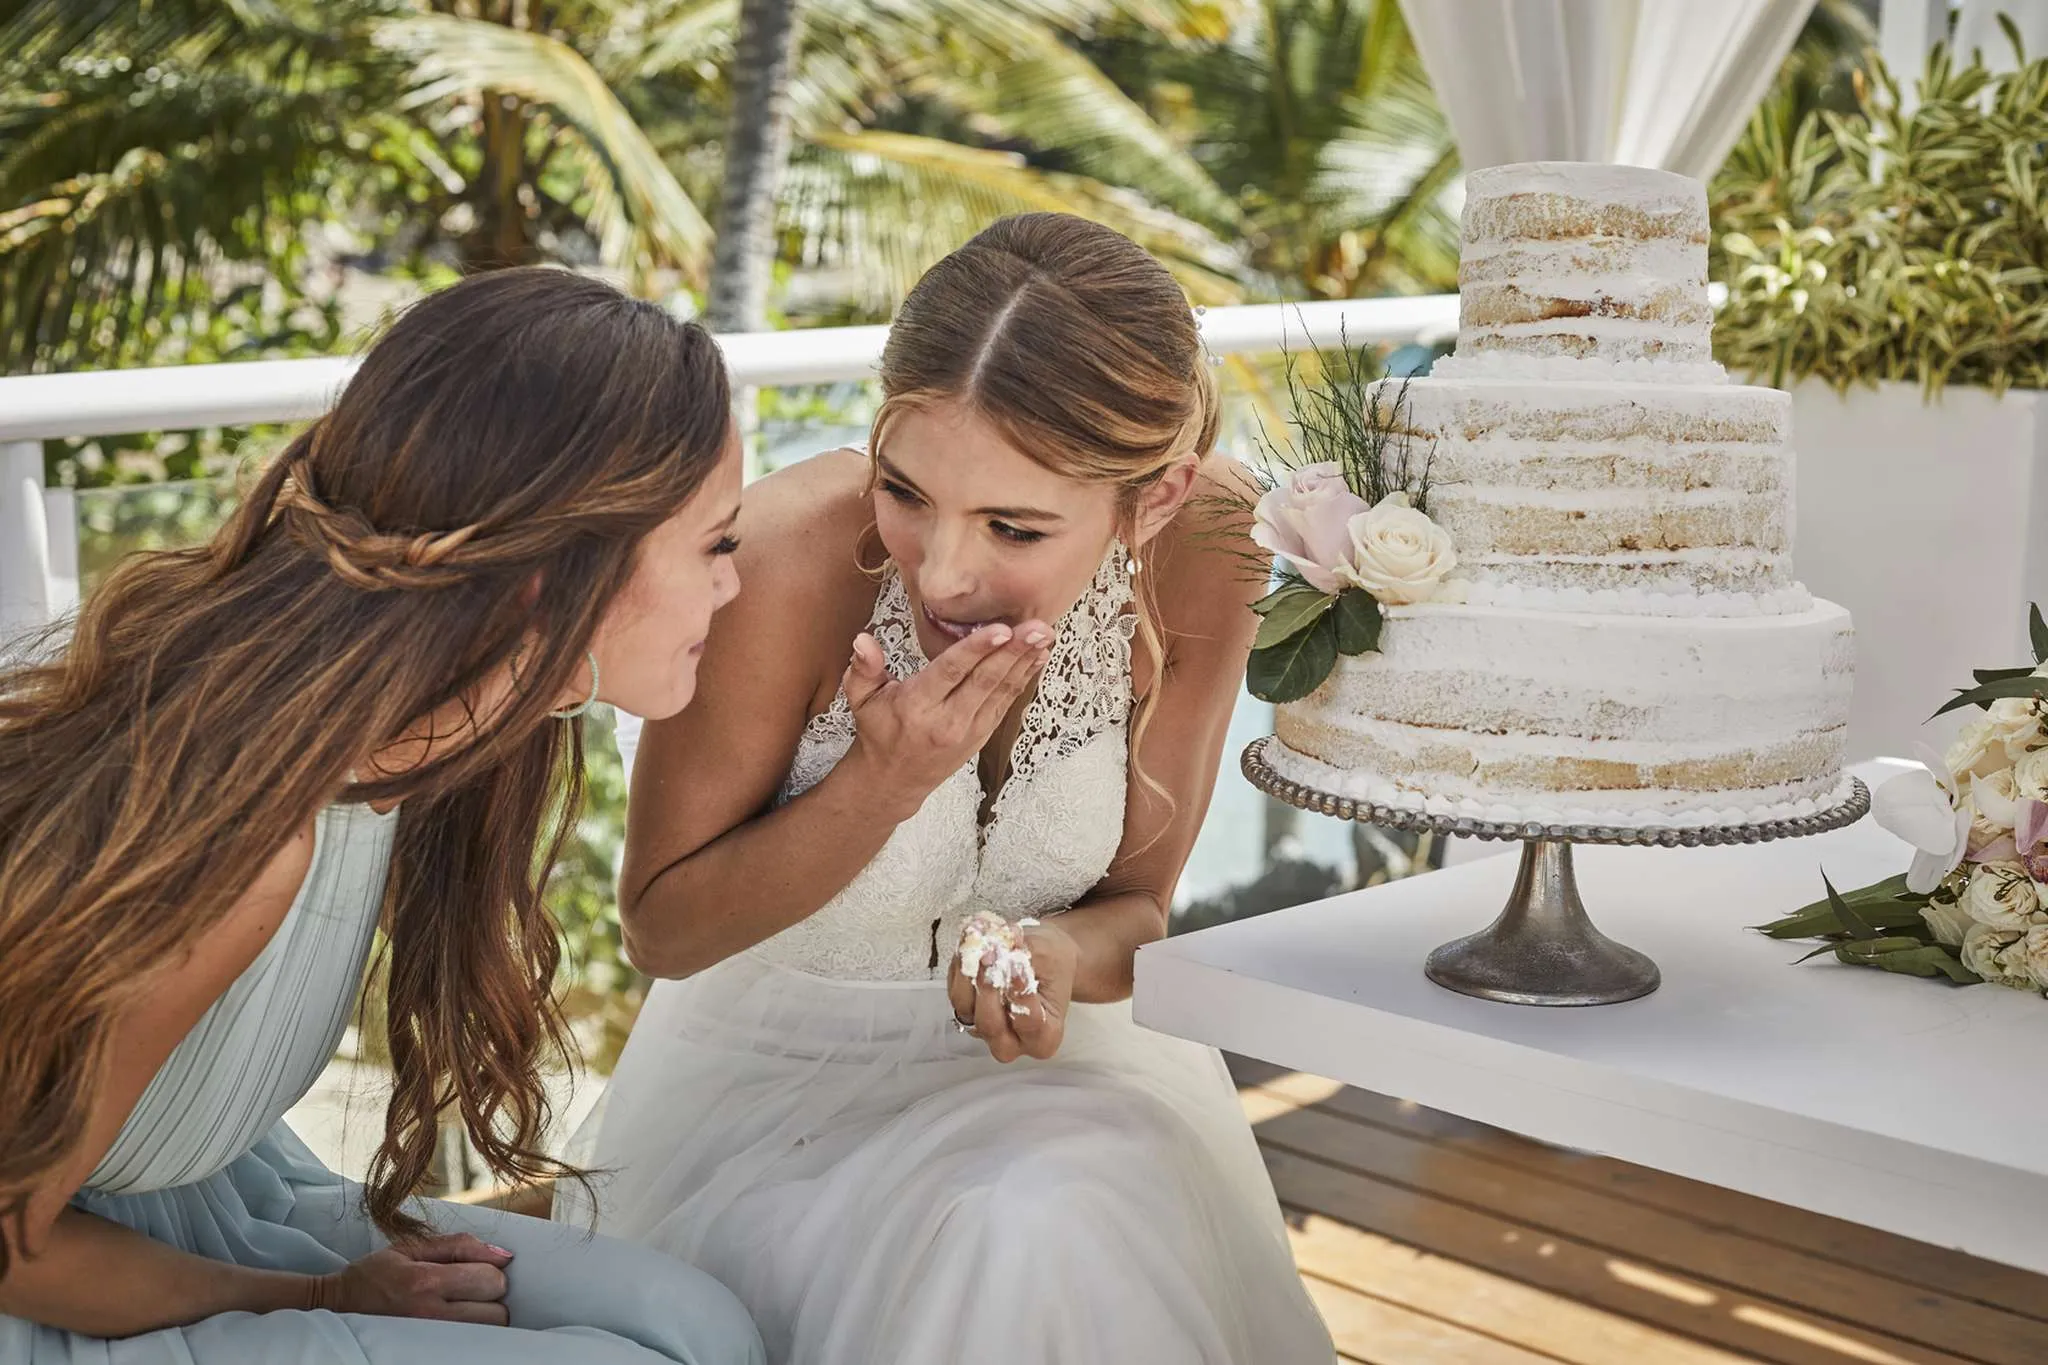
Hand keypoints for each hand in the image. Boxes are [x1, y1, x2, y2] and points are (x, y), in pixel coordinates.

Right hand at [310, 1233, 513, 1324]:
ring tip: (461, 1305)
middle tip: (468, 1289)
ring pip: (489, 1332)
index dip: (490, 1270)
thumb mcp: (410, 1247)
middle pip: (497, 1311)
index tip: (474, 1268)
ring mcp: (431, 1339)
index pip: (491, 1279)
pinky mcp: (429, 1352)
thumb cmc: (374, 1274)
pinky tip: (456, 1320)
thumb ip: (459, 1245)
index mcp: (426, 1282)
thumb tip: (503, 1255)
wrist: (337, 1307)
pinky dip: (473, 1331)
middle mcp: (431, 1315)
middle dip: (490, 1295)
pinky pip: (472, 1344)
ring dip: (484, 1315)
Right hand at [840, 619, 1051, 819]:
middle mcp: (947, 720)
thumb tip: (862, 640)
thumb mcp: (860, 700)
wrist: (895, 780)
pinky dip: (1024, 678)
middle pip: (985, 680)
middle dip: (1014, 652)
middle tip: (1038, 626)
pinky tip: (1038, 656)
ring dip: (1026, 661)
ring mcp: (969, 729)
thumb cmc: (878, 731)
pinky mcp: (983, 733)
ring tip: (1046, 635)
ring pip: (1002, 691)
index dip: (977, 650)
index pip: (950, 673)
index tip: (1001, 630)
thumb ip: (863, 668)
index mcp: (916, 707)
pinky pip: (1006, 701)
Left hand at [947, 919, 1077, 1062]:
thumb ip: (1027, 952)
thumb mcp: (1050, 953)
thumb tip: (1003, 945)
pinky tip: (969, 942)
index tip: (1018, 967)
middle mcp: (1013, 1041)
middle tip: (991, 956)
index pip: (1030, 1022)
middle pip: (990, 1025)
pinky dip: (960, 965)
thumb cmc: (1053, 962)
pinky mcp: (967, 1009)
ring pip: (966, 1009)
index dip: (1021, 996)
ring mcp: (985, 1027)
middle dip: (988, 989)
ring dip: (967, 974)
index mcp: (1044, 1037)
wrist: (1044, 958)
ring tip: (976, 943)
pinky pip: (956, 991)